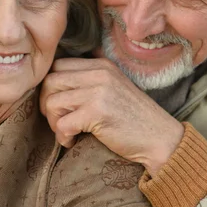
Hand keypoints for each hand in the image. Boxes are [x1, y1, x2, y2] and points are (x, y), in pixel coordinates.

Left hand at [40, 57, 184, 176]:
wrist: (160, 138)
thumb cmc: (133, 117)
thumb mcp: (114, 86)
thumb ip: (91, 77)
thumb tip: (56, 78)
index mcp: (101, 65)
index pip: (58, 65)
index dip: (52, 86)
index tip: (60, 104)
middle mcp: (99, 73)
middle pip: (50, 81)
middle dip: (47, 104)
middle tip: (59, 120)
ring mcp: (98, 92)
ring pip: (52, 102)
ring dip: (54, 122)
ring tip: (67, 132)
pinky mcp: (97, 113)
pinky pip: (62, 123)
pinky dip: (63, 136)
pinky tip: (73, 141)